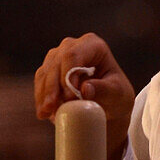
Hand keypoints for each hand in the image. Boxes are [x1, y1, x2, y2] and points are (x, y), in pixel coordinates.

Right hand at [34, 33, 135, 159]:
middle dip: (52, 88)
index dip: (67, 75)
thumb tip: (85, 88)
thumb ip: (105, 90)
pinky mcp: (49, 70)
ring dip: (44, 94)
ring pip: (45, 73)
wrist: (108, 104)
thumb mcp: (119, 95)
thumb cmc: (116, 96)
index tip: (70, 98)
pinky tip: (44, 113)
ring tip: (46, 114)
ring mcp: (58, 56)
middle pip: (56, 63)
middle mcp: (73, 46)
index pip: (73, 55)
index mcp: (93, 45)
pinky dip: (41, 98)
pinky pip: (40, 82)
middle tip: (52, 109)